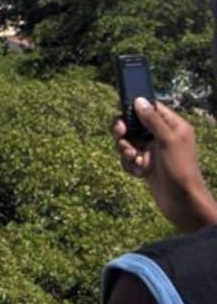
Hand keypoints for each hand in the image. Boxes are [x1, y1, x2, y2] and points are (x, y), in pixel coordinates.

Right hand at [113, 98, 216, 232]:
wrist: (182, 202)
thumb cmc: (180, 169)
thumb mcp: (167, 141)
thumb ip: (152, 120)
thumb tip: (139, 101)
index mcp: (173, 126)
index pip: (151, 109)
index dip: (134, 110)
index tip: (122, 115)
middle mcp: (162, 137)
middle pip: (134, 125)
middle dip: (124, 132)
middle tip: (120, 136)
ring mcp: (153, 151)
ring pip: (128, 142)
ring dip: (126, 151)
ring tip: (135, 161)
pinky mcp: (145, 165)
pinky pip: (128, 159)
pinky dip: (130, 165)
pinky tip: (139, 173)